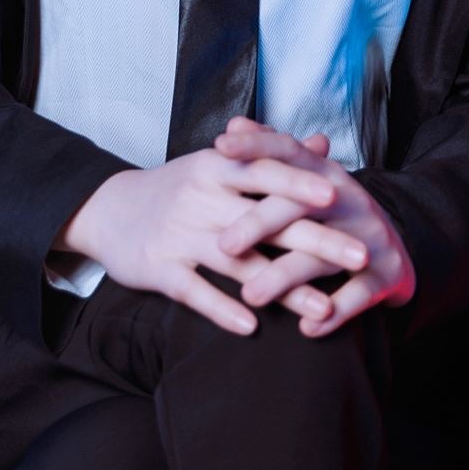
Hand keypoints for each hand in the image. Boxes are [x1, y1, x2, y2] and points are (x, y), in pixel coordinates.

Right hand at [53, 144, 365, 335]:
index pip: (266, 172)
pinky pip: (195, 292)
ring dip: (284, 288)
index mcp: (217, 168)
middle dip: (317, 240)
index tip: (343, 197)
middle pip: (266, 221)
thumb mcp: (218, 164)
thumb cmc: (177, 187)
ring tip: (324, 310)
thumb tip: (322, 142)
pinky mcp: (160, 268)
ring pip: (239, 262)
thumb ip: (271, 157)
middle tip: (361, 257)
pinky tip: (253, 326)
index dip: (302, 185)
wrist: (108, 209)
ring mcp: (180, 234)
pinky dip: (223, 309)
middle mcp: (200, 198)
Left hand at [212, 116, 415, 335]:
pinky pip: (359, 294)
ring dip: (285, 277)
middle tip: (224, 246)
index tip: (219, 146)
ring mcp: (369, 235)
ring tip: (252, 295)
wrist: (395, 249)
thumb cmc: (334, 211)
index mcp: (324, 172)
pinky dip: (334, 313)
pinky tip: (308, 328)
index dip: (256, 146)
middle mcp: (348, 198)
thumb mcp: (307, 179)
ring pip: (322, 255)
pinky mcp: (387, 273)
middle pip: (298, 206)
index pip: (287, 151)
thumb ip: (270, 154)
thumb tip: (233, 121)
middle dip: (259, 224)